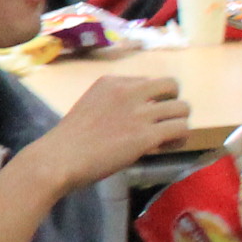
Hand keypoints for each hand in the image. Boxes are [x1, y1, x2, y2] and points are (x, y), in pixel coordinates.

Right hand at [25, 75, 191, 192]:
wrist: (58, 159)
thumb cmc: (67, 140)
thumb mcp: (90, 107)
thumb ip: (114, 104)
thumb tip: (139, 117)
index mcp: (111, 82)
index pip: (148, 81)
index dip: (151, 99)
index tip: (142, 116)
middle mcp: (128, 91)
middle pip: (171, 85)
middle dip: (172, 102)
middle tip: (163, 121)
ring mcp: (139, 113)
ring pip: (182, 108)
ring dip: (178, 122)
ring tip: (167, 137)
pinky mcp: (147, 134)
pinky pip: (181, 129)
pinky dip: (179, 139)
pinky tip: (165, 147)